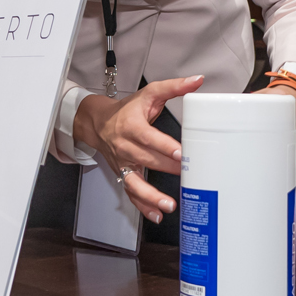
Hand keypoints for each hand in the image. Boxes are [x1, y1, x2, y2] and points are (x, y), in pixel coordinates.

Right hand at [73, 74, 204, 222]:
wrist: (98, 122)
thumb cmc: (126, 110)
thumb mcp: (148, 94)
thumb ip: (173, 87)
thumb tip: (197, 80)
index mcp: (132, 126)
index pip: (149, 138)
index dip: (165, 147)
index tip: (181, 154)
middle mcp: (125, 147)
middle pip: (147, 160)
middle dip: (167, 169)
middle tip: (187, 176)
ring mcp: (123, 163)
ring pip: (135, 183)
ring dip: (151, 197)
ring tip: (169, 205)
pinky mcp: (122, 174)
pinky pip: (131, 193)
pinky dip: (143, 206)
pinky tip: (156, 215)